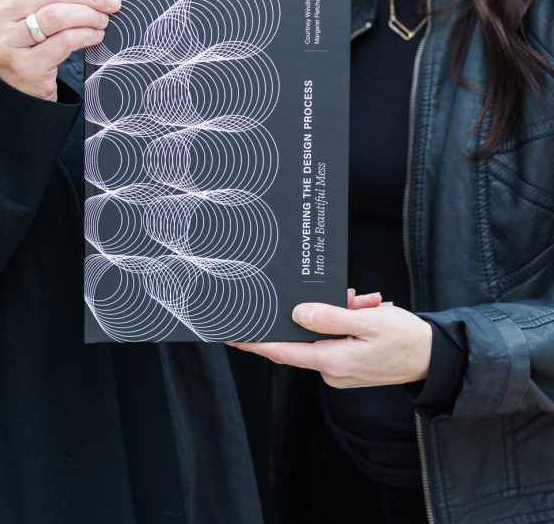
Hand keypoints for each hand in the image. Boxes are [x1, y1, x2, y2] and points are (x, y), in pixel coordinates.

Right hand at [0, 0, 119, 100]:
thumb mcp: (29, 19)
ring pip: (56, 15)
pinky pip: (63, 42)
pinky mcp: (22, 67)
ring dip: (88, 15)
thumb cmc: (30, 51)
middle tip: (113, 2)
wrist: (15, 98)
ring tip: (103, 21)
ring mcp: (5, 44)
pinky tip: (96, 36)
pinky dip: (85, 35)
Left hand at [229, 296, 431, 388]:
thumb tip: (298, 313)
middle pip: (305, 336)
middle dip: (315, 312)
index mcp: (334, 361)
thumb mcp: (369, 321)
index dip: (255, 343)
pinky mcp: (348, 365)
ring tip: (369, 304)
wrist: (436, 358)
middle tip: (351, 298)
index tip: (232, 335)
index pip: (283, 351)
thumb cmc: (405, 339)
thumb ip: (331, 317)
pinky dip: (347, 321)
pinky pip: (336, 338)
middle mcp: (332, 370)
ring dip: (339, 313)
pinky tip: (368, 310)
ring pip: (322, 334)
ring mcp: (340, 370)